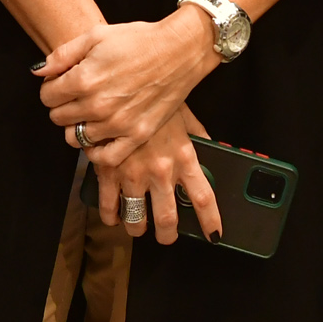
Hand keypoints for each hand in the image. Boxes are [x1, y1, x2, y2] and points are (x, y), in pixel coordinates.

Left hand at [38, 7, 215, 160]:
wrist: (178, 51)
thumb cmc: (139, 40)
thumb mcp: (96, 35)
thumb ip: (63, 54)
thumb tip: (39, 72)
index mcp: (85, 79)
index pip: (47, 96)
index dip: (52, 87)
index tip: (63, 82)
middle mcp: (98, 105)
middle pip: (58, 118)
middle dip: (63, 105)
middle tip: (77, 95)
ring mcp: (117, 123)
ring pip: (76, 138)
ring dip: (77, 126)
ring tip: (90, 112)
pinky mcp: (136, 135)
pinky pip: (104, 157)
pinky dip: (96, 151)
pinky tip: (99, 136)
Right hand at [94, 107, 220, 245]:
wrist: (119, 85)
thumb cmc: (152, 97)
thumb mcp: (183, 114)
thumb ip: (198, 135)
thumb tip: (213, 148)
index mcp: (183, 156)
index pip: (202, 197)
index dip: (210, 221)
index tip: (214, 234)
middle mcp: (161, 171)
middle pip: (168, 218)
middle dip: (167, 234)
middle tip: (166, 236)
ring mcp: (133, 174)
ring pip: (136, 218)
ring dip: (137, 227)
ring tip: (138, 227)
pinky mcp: (109, 172)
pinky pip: (108, 206)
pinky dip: (110, 216)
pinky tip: (113, 216)